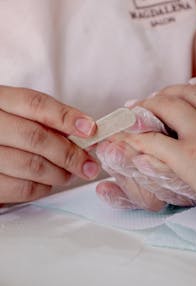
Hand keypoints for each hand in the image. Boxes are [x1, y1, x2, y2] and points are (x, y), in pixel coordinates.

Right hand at [0, 86, 99, 202]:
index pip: (35, 103)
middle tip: (89, 164)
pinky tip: (49, 183)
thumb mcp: (18, 113)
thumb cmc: (5, 127)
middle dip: (70, 153)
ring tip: (72, 173)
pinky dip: (43, 188)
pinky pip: (21, 189)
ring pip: (31, 165)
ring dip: (60, 173)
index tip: (90, 129)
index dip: (66, 117)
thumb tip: (85, 131)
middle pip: (36, 137)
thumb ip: (47, 119)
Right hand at [104, 80, 195, 226]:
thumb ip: (176, 173)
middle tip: (135, 108)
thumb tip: (153, 160)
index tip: (122, 136)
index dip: (132, 137)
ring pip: (190, 91)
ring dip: (170, 90)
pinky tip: (193, 85)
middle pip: (166, 106)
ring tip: (160, 94)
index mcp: (192, 158)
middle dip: (145, 105)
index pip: (150, 141)